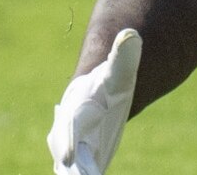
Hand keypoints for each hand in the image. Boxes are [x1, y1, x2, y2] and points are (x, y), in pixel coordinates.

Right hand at [49, 28, 142, 174]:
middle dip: (69, 169)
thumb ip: (123, 56)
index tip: (69, 156)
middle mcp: (68, 131)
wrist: (99, 96)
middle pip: (65, 152)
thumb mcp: (118, 71)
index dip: (67, 140)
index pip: (69, 126)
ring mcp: (74, 148)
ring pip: (70, 169)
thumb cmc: (108, 83)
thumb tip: (130, 34)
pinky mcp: (83, 162)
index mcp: (75, 108)